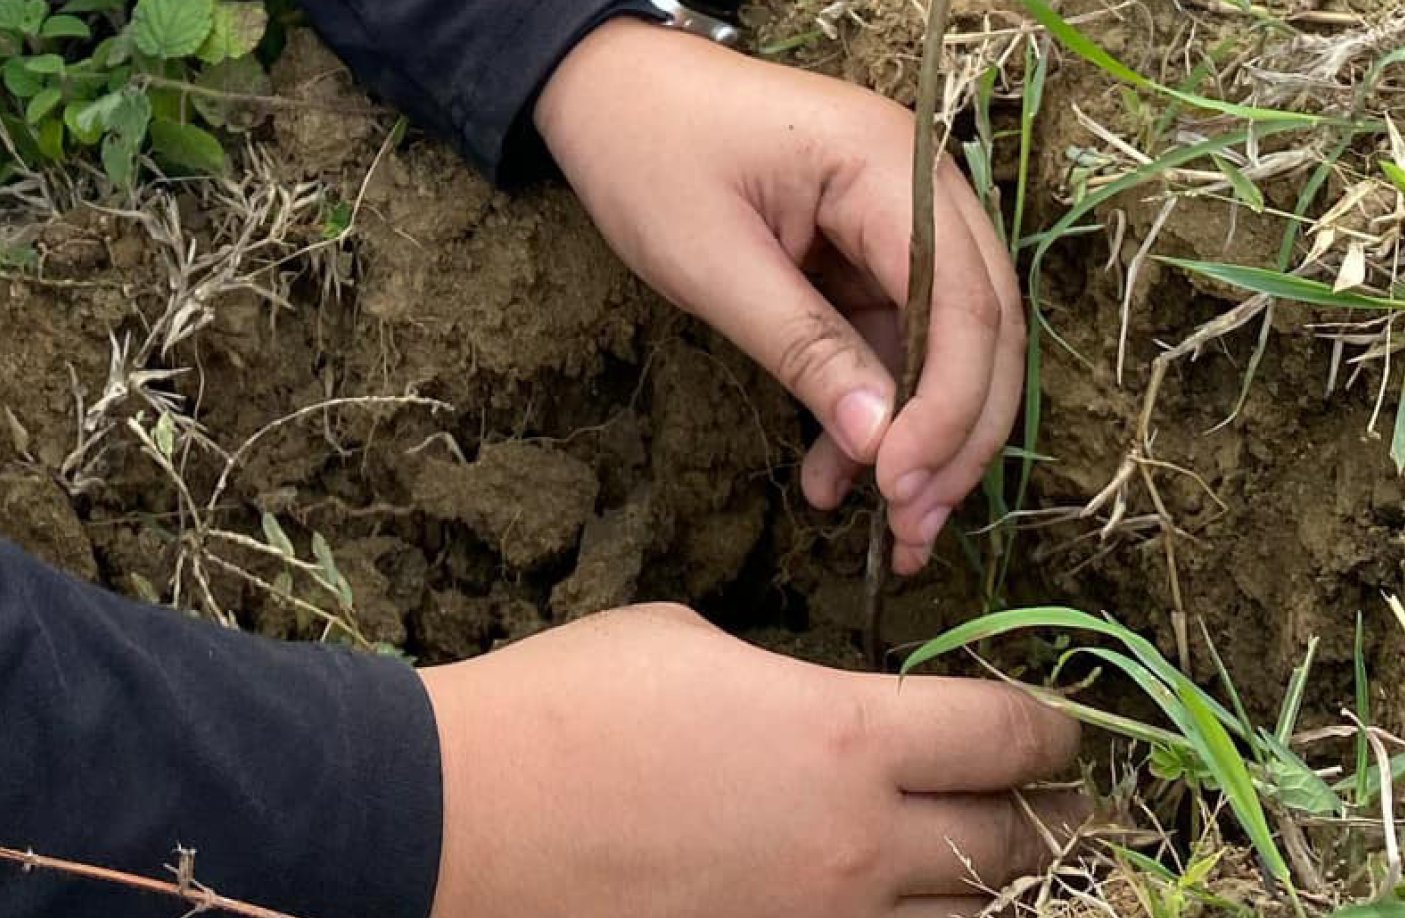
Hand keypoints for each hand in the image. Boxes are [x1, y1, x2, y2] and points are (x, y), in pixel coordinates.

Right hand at [420, 605, 1084, 917]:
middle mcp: (856, 845)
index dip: (1050, 727)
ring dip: (997, 894)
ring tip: (1006, 874)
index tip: (1056, 725)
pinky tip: (907, 911)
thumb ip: (790, 681)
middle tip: (1069, 808)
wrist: (463, 813)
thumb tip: (820, 706)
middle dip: (1057, 819)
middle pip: (1019, 842)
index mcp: (844, 735)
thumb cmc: (565, 702)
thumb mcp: (691, 642)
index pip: (1008, 735)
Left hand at [532, 19, 1024, 573]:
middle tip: (910, 529)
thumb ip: (803, 349)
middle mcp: (922, 185)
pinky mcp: (873, 246)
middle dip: (956, 438)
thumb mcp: (714, 263)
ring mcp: (903, 215)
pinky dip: (877, 406)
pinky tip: (837, 471)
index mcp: (891, 166)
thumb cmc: (648, 154)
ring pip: (948, 344)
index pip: (964, 304)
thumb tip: (882, 443)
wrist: (609, 88)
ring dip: (921, 437)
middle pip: (983, 329)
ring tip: (880, 528)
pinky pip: (897, 337)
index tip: (903, 487)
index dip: (949, 408)